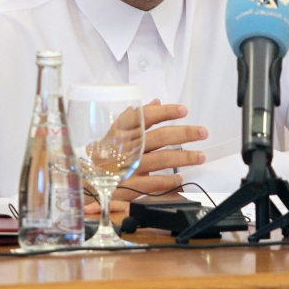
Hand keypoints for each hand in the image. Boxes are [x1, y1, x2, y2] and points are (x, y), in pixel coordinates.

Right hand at [83, 99, 206, 213]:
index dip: (165, 112)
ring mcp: (127, 167)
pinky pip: (154, 183)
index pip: (144, 116)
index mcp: (120, 131)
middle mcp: (125, 147)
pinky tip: (180, 178)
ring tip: (200, 155)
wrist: (85, 182)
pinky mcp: (129, 186)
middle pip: (159, 137)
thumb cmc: (105, 154)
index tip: (183, 110)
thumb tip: (156, 102)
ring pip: (161, 159)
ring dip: (184, 157)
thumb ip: (136, 117)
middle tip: (202, 132)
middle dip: (184, 134)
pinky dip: (169, 180)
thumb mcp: (115, 132)